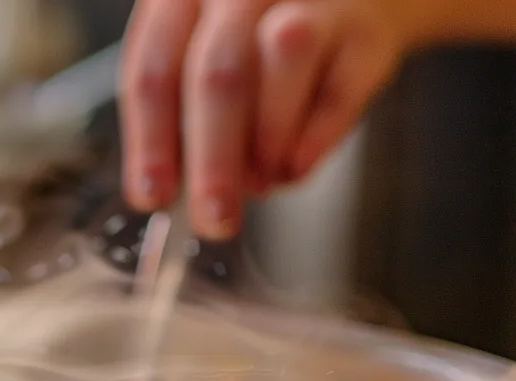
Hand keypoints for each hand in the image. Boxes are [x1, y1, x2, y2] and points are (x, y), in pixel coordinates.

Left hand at [120, 0, 425, 239]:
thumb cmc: (257, 37)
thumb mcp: (201, 58)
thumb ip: (181, 115)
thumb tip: (168, 191)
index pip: (153, 68)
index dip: (150, 141)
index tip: (153, 197)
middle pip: (218, 74)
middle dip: (212, 160)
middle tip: (214, 218)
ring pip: (284, 60)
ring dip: (267, 140)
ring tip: (261, 183)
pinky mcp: (365, 29)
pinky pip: (340, 86)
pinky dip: (314, 139)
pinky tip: (296, 167)